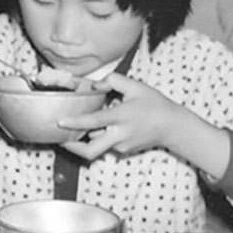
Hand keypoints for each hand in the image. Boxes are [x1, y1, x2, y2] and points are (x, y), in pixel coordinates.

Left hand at [57, 73, 184, 159]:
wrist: (173, 126)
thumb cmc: (155, 105)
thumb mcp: (136, 86)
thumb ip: (113, 81)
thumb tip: (95, 85)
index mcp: (121, 117)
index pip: (95, 121)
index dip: (75, 123)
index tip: (60, 122)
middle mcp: (119, 135)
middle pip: (90, 151)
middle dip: (72, 147)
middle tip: (59, 138)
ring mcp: (121, 146)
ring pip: (96, 146)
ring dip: (85, 138)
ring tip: (77, 126)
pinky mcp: (122, 151)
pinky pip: (105, 145)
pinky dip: (99, 137)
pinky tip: (100, 127)